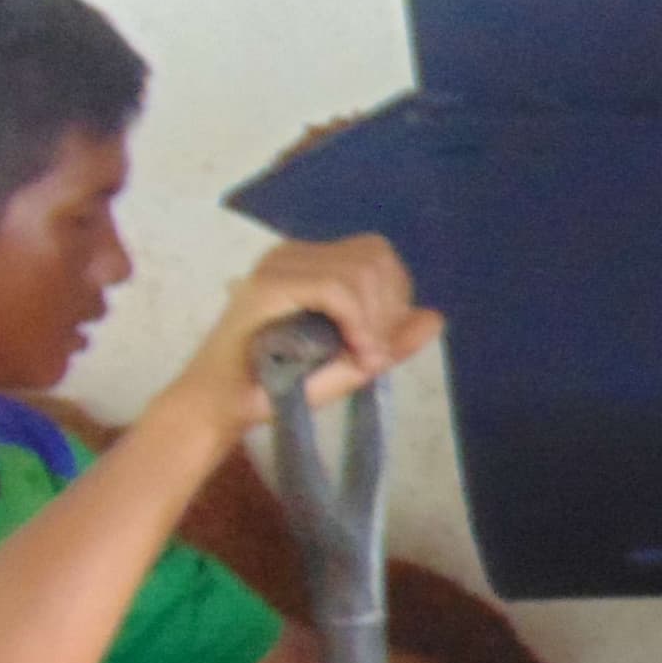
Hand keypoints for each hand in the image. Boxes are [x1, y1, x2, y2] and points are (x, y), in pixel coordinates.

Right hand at [162, 236, 443, 438]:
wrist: (225, 408)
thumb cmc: (281, 385)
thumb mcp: (351, 362)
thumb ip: (391, 340)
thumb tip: (436, 317)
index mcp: (312, 263)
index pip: (377, 255)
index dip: (394, 298)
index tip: (379, 345)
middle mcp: (294, 253)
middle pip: (375, 256)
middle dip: (388, 308)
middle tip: (371, 354)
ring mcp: (279, 265)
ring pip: (360, 270)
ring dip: (373, 320)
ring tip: (360, 359)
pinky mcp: (269, 284)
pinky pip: (335, 287)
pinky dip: (356, 321)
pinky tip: (354, 351)